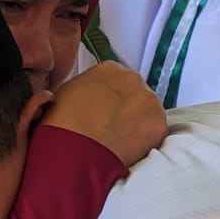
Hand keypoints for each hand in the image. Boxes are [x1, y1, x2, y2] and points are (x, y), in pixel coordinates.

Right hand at [42, 61, 165, 166]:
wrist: (73, 150)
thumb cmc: (61, 123)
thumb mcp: (63, 94)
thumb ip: (82, 88)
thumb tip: (85, 97)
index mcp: (109, 68)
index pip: (115, 79)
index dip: (108, 97)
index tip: (102, 111)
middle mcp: (133, 78)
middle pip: (134, 93)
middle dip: (125, 108)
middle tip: (110, 127)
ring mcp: (149, 101)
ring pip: (147, 111)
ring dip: (136, 122)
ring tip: (117, 140)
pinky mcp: (159, 124)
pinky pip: (154, 131)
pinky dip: (144, 140)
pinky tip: (126, 148)